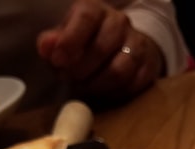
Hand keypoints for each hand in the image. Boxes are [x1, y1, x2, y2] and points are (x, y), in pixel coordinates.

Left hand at [37, 0, 164, 101]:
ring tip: (83, 86)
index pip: (86, 18)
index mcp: (95, 9)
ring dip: (96, 85)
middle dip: (80, 69)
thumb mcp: (64, 36)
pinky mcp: (148, 66)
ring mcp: (137, 44)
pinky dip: (112, 93)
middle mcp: (119, 22)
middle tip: (68, 78)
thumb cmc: (86, 41)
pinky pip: (131, 85)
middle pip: (101, 48)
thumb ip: (52, 42)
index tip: (57, 60)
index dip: (70, 40)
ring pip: (118, 71)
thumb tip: (46, 47)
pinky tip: (101, 91)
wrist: (124, 44)